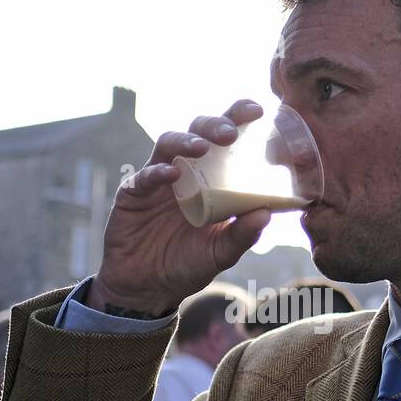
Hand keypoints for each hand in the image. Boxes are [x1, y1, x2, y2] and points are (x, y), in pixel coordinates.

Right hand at [89, 99, 271, 316]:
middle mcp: (185, 170)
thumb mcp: (219, 253)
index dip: (238, 118)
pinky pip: (143, 177)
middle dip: (214, 124)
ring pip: (167, 143)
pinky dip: (157, 172)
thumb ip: (242, 235)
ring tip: (201, 148)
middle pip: (197, 131)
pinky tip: (171, 174)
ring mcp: (157, 180)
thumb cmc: (186, 264)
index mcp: (211, 176)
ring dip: (185, 141)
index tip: (258, 111)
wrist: (148, 289)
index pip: (224, 138)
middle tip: (230, 133)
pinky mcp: (132, 194)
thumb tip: (268, 213)